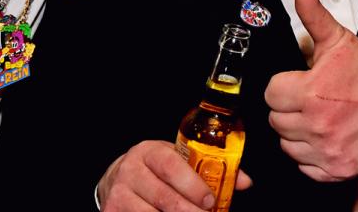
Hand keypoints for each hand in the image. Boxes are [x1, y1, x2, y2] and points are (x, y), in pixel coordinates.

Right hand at [98, 140, 251, 210]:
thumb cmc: (154, 170)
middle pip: (166, 198)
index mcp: (149, 151)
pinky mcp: (112, 211)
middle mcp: (130, 170)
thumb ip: (208, 169)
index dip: (193, 185)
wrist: (115, 179)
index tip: (210, 201)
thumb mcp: (176, 161)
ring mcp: (119, 193)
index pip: (171, 166)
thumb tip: (244, 182)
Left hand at [265, 0, 357, 181]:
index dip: (283, 85)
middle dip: (289, 108)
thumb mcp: (338, 38)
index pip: (270, 95)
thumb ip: (313, 13)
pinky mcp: (339, 169)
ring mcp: (328, 150)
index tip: (299, 82)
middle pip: (276, 121)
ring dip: (297, 132)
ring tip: (317, 117)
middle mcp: (317, 125)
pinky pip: (305, 167)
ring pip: (287, 145)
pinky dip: (311, 155)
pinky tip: (325, 137)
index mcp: (310, 93)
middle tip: (310, 99)